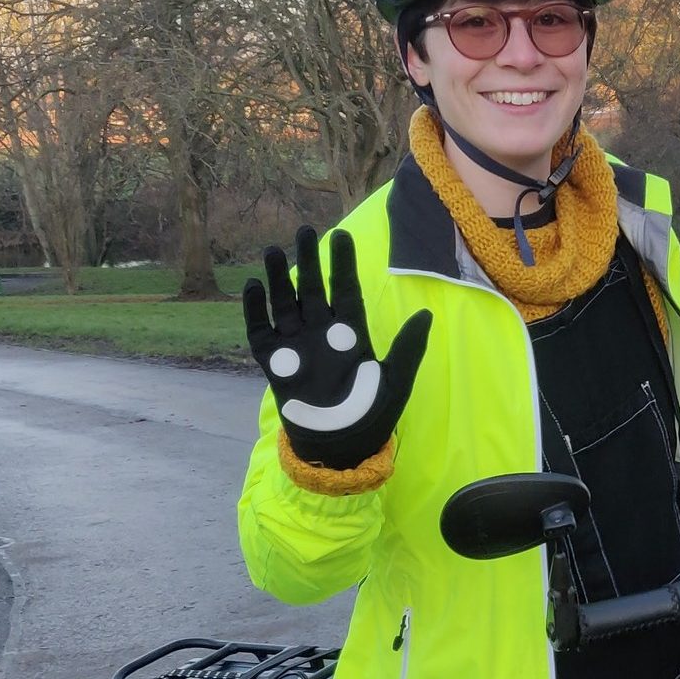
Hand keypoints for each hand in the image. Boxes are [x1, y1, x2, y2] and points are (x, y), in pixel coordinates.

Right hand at [243, 227, 429, 470]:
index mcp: (351, 334)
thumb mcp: (396, 381)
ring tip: (272, 250)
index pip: (346, 290)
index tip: (341, 235)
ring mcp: (298, 347)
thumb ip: (408, 348)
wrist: (341, 447)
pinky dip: (255, 311)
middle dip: (307, 261)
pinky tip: (252, 286)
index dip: (343, 264)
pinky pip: (261, 332)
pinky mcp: (276, 363)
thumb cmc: (371, 414)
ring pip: (285, 304)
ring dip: (278, 278)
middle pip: (312, 290)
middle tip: (302, 231)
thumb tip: (427, 314)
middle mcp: (322, 334)